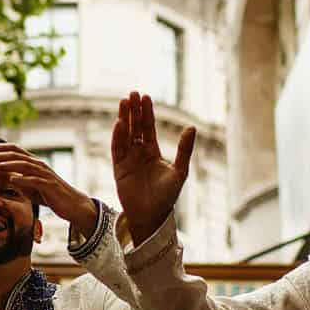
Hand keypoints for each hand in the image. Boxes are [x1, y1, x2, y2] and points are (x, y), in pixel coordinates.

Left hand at [0, 143, 95, 229]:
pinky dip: (23, 179)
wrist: (71, 204)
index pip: (14, 150)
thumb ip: (12, 177)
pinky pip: (35, 180)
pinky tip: (12, 180)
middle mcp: (39, 164)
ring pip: (24, 165)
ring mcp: (45, 174)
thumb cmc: (47, 194)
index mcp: (33, 162)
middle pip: (16, 155)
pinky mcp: (50, 185)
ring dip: (6, 165)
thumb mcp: (26, 185)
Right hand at [112, 93, 194, 245]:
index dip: (147, 113)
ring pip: (125, 135)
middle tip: (132, 93)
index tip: (145, 97)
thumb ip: (185, 149)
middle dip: (134, 111)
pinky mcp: (119, 168)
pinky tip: (119, 123)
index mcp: (152, 152)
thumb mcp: (180, 170)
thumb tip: (192, 127)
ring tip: (124, 102)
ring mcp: (128, 159)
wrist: (152, 215)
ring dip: (124, 119)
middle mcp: (138, 153)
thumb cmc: (167, 196)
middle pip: (135, 127)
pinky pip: (117, 149)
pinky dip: (118, 136)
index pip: (148, 128)